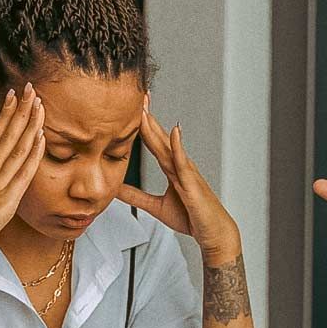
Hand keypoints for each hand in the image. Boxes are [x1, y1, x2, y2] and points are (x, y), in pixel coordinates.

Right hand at [0, 84, 45, 265]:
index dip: (4, 115)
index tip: (12, 96)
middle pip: (6, 135)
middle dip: (19, 110)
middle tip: (28, 88)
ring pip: (15, 148)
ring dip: (28, 124)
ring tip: (37, 102)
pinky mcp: (4, 200)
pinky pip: (21, 173)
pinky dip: (32, 154)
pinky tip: (40, 137)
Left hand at [117, 97, 240, 264]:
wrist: (212, 232)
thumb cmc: (191, 217)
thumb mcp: (155, 206)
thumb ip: (135, 196)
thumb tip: (114, 189)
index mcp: (171, 168)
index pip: (154, 142)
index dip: (143, 124)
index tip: (133, 107)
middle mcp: (179, 165)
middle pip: (160, 137)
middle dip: (148, 116)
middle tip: (138, 95)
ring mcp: (187, 172)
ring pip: (168, 145)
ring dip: (157, 126)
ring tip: (145, 108)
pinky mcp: (192, 183)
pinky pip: (183, 162)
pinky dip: (178, 145)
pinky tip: (174, 131)